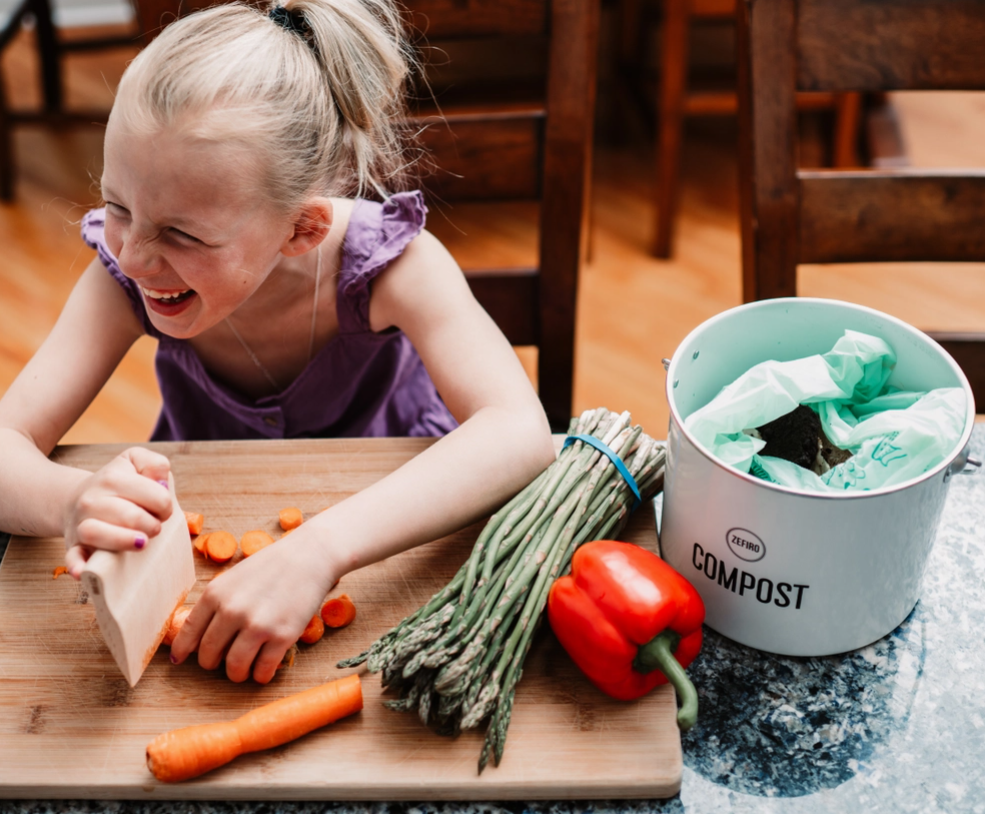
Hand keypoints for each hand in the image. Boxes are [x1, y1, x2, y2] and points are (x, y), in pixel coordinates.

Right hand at [63, 447, 171, 578]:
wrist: (77, 498)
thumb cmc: (118, 484)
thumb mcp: (135, 461)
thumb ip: (155, 464)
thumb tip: (162, 482)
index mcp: (112, 478)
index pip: (154, 496)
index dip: (166, 505)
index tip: (162, 509)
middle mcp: (92, 500)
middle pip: (130, 516)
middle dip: (152, 525)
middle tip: (153, 526)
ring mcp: (80, 523)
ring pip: (97, 533)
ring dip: (125, 541)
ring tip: (141, 542)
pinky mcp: (73, 545)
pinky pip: (72, 557)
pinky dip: (77, 565)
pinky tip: (83, 571)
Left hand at [170, 528, 336, 683]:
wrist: (310, 556)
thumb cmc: (272, 566)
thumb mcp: (234, 579)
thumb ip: (216, 604)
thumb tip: (199, 637)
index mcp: (216, 594)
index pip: (189, 632)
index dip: (183, 651)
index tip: (180, 661)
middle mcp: (232, 611)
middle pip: (209, 655)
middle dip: (213, 663)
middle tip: (223, 660)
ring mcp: (257, 625)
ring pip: (234, 668)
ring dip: (237, 673)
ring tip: (244, 668)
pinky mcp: (282, 636)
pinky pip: (263, 670)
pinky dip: (261, 675)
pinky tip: (264, 670)